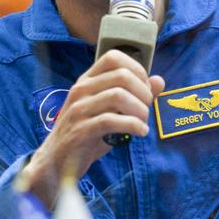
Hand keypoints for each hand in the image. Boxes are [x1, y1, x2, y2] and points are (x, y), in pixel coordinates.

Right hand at [23, 49, 164, 205]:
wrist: (58, 161)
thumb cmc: (86, 134)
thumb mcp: (110, 111)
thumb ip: (134, 95)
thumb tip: (160, 80)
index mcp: (86, 81)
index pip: (114, 57)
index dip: (137, 70)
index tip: (144, 90)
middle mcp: (81, 90)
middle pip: (122, 76)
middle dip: (143, 92)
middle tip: (146, 109)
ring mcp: (78, 109)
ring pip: (118, 96)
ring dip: (140, 110)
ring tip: (143, 122)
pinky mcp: (80, 130)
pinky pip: (111, 120)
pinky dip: (132, 126)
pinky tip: (139, 132)